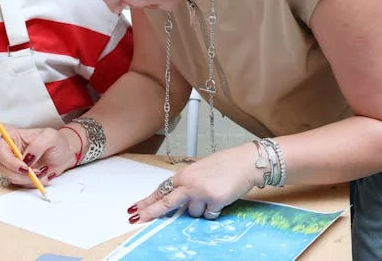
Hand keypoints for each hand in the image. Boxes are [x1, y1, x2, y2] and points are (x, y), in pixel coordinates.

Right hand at [0, 127, 78, 186]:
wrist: (65, 154)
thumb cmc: (57, 142)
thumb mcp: (51, 137)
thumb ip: (38, 145)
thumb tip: (26, 159)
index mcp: (13, 138)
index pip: (1, 151)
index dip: (10, 162)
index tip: (25, 167)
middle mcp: (11, 151)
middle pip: (4, 167)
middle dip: (20, 174)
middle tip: (36, 173)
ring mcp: (14, 164)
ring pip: (12, 177)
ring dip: (27, 179)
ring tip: (42, 172)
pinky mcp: (20, 175)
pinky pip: (21, 183)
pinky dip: (32, 183)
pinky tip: (43, 176)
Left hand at [128, 143, 260, 223]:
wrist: (245, 162)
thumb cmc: (225, 165)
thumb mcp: (200, 171)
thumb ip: (187, 184)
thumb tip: (178, 200)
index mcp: (184, 175)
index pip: (162, 190)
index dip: (148, 200)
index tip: (136, 208)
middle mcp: (190, 183)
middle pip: (166, 203)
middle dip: (151, 212)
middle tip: (137, 218)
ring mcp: (201, 193)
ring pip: (192, 213)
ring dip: (201, 209)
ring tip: (212, 194)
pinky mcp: (214, 201)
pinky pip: (209, 215)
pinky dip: (213, 211)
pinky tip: (220, 199)